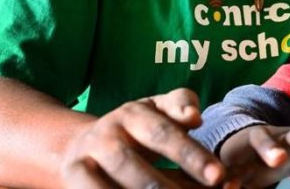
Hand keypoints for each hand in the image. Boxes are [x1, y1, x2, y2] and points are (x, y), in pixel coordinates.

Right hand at [59, 88, 223, 187]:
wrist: (82, 145)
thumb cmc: (138, 131)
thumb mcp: (158, 111)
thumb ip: (180, 108)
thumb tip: (194, 118)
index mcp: (133, 113)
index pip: (165, 134)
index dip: (192, 155)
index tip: (218, 175)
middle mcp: (106, 134)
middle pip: (136, 167)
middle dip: (169, 187)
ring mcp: (83, 158)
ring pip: (112, 188)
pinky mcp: (71, 177)